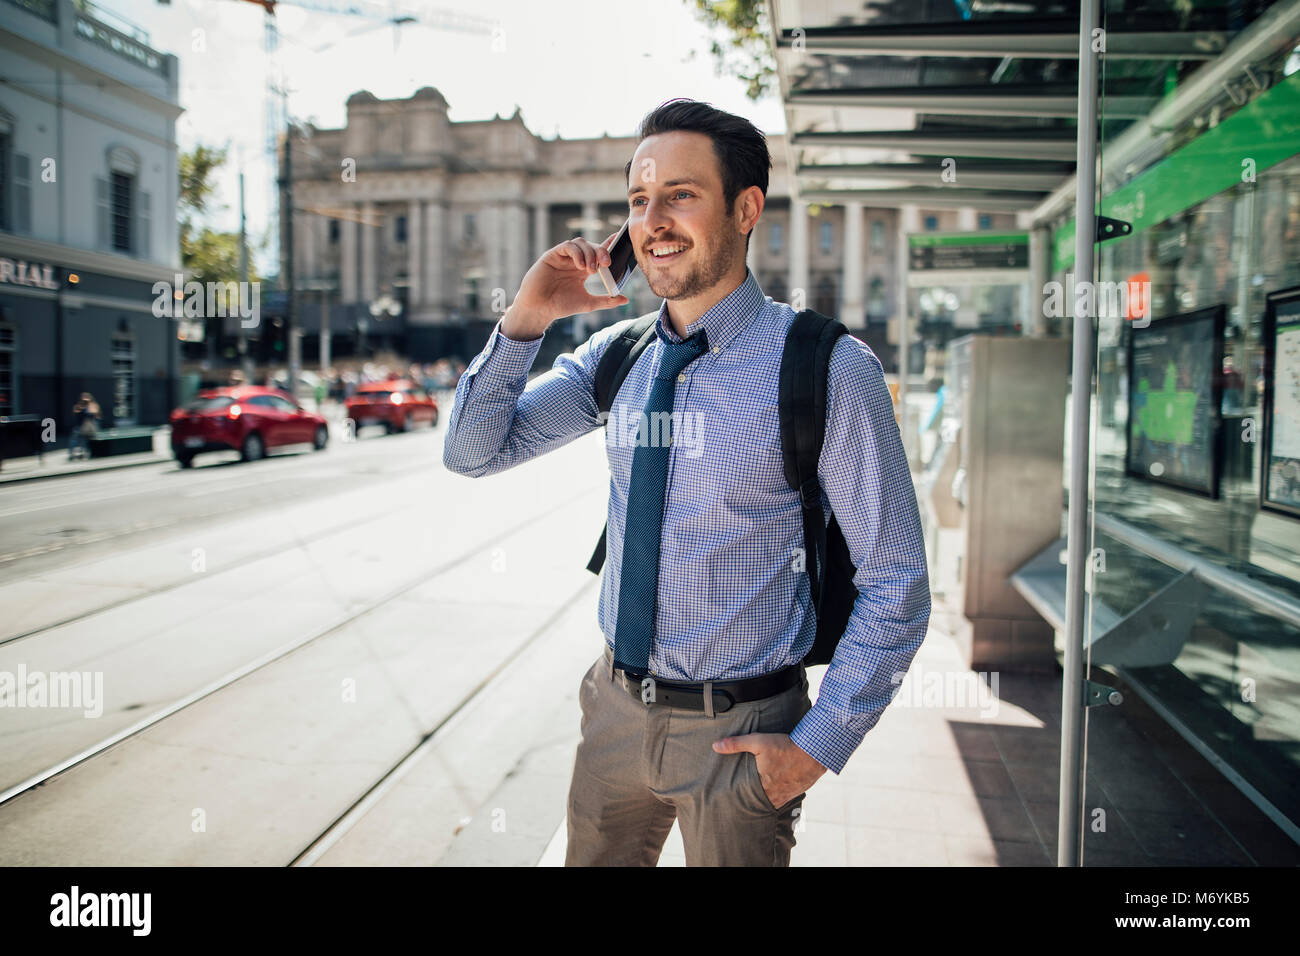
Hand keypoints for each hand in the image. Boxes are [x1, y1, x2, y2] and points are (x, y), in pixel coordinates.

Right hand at [500, 232, 629, 339]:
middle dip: (601, 252)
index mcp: (584, 269)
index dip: (609, 243)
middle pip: (592, 246)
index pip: (598, 252)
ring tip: (591, 270)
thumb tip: (625, 299)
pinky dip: (577, 253)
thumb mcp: (588, 303)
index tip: (619, 238)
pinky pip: (567, 246)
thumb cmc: (561, 306)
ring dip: (590, 253)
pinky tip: (580, 266)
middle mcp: (574, 260)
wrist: (540, 309)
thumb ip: (606, 301)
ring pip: (580, 243)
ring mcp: (563, 257)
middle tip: (606, 264)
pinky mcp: (552, 255)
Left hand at [713, 732, 827, 809]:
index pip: (745, 800)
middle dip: (751, 801)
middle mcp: (774, 796)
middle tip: (743, 798)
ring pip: (771, 803)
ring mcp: (787, 796)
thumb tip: (715, 746)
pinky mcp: (796, 793)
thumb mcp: (758, 742)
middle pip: (758, 803)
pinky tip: (775, 789)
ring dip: (765, 799)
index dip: (738, 800)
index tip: (731, 799)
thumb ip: (736, 744)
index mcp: (762, 787)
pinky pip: (783, 799)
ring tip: (757, 794)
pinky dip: (778, 795)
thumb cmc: (785, 747)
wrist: (814, 752)